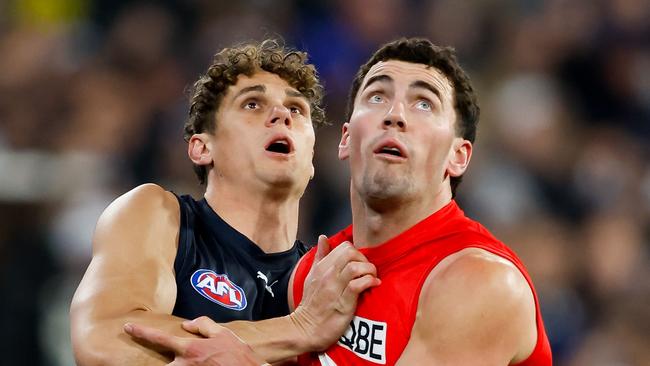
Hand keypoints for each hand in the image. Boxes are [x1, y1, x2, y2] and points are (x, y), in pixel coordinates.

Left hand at [124, 322, 266, 365]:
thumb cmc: (239, 355)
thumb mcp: (223, 333)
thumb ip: (203, 325)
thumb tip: (187, 324)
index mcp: (190, 349)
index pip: (160, 338)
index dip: (142, 332)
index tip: (128, 327)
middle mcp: (184, 365)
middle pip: (159, 365)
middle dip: (154, 362)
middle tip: (166, 355)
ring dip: (172, 365)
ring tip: (193, 359)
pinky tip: (197, 365)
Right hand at [291, 235, 380, 350]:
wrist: (306, 329)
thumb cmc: (311, 304)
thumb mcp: (312, 276)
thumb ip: (320, 256)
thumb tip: (323, 238)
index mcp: (321, 267)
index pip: (344, 247)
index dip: (357, 252)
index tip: (360, 263)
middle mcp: (327, 275)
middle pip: (350, 253)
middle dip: (364, 259)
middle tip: (368, 270)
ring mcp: (334, 288)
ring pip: (355, 267)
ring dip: (369, 270)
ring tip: (372, 277)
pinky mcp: (343, 302)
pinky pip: (358, 285)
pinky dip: (369, 282)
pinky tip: (373, 285)